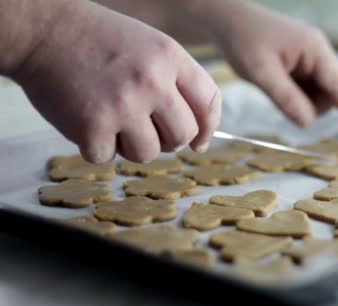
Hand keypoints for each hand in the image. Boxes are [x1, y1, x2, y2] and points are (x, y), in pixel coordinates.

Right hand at [14, 1, 220, 162]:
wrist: (44, 31)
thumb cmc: (99, 42)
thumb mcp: (151, 47)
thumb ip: (178, 85)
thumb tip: (199, 140)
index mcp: (170, 58)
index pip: (209, 102)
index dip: (208, 128)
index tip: (199, 141)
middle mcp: (152, 82)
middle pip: (183, 135)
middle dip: (168, 139)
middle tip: (145, 127)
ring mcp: (122, 105)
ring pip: (149, 154)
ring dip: (131, 145)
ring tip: (113, 119)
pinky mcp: (92, 126)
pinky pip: (108, 158)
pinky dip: (96, 147)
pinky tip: (88, 120)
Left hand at [209, 1, 337, 134]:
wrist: (228, 22)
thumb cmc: (244, 40)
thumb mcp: (260, 72)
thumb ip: (286, 98)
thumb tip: (308, 123)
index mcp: (315, 49)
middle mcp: (319, 53)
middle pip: (333, 92)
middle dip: (313, 105)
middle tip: (278, 96)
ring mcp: (312, 58)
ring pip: (321, 94)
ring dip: (303, 102)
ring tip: (274, 86)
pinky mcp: (303, 65)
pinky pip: (309, 89)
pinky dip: (297, 96)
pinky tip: (277, 85)